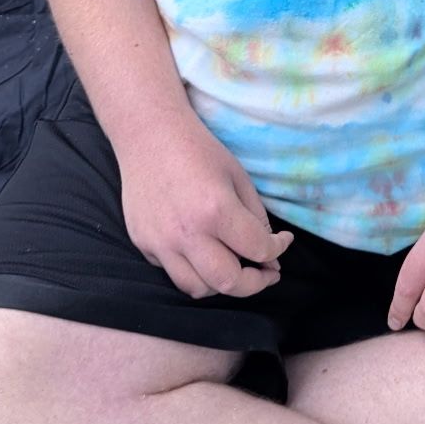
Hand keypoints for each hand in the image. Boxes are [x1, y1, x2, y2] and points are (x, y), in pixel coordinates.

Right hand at [118, 124, 291, 299]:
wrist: (149, 135)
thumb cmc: (198, 150)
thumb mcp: (238, 177)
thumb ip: (256, 218)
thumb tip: (269, 256)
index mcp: (216, 211)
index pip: (258, 250)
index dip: (277, 250)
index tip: (281, 243)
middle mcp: (187, 233)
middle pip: (228, 284)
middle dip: (254, 284)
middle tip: (264, 273)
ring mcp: (160, 242)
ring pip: (196, 288)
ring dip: (220, 284)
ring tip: (232, 266)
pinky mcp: (143, 244)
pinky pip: (172, 271)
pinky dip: (192, 269)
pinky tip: (202, 251)